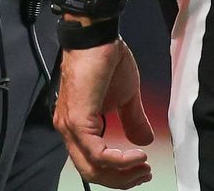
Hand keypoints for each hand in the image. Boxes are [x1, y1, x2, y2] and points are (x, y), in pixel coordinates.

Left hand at [53, 38, 153, 188]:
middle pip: (91, 172)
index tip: (141, 169)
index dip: (118, 173)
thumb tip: (144, 140)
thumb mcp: (126, 96)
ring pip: (92, 168)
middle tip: (144, 174)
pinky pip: (97, 153)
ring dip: (122, 173)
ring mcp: (70, 126)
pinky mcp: (77, 120)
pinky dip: (119, 161)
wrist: (96, 36)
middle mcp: (69, 129)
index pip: (92, 163)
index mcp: (78, 125)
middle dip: (121, 180)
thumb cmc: (106, 59)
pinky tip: (136, 155)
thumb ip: (132, 119)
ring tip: (143, 166)